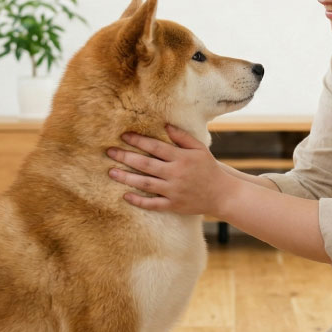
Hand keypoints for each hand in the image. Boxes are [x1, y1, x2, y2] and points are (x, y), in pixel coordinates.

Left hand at [106, 124, 236, 216]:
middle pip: (146, 164)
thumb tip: (165, 125)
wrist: (222, 194)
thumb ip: (182, 137)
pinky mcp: (174, 205)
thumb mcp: (199, 148)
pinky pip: (153, 204)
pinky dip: (139, 201)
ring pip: (146, 184)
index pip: (155, 147)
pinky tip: (125, 196)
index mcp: (181, 158)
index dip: (138, 140)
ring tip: (111, 172)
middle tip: (109, 152)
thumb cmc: (208, 168)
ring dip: (127, 178)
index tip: (123, 136)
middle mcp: (175, 174)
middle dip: (126, 157)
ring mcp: (174, 191)